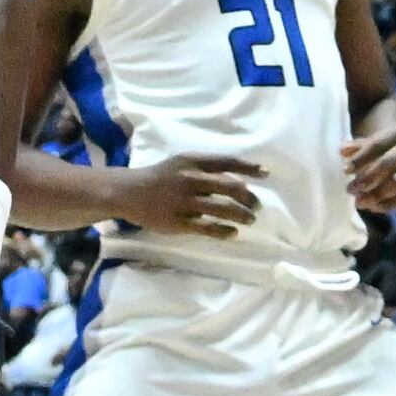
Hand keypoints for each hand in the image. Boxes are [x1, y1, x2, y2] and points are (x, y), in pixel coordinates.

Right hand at [119, 154, 265, 237]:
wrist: (129, 192)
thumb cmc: (161, 177)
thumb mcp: (182, 164)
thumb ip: (206, 169)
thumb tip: (237, 179)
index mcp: (193, 162)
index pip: (228, 162)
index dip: (249, 167)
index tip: (265, 174)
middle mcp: (191, 179)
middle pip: (231, 187)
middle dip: (248, 198)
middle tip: (256, 206)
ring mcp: (185, 201)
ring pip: (223, 209)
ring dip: (241, 215)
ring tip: (249, 220)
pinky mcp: (179, 221)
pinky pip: (208, 228)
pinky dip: (224, 231)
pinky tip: (233, 233)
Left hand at [343, 130, 395, 213]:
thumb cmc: (380, 150)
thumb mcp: (367, 145)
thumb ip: (355, 148)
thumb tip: (343, 151)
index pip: (376, 145)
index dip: (360, 158)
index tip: (345, 170)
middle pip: (386, 163)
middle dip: (366, 177)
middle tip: (350, 188)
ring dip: (375, 193)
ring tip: (359, 200)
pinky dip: (387, 204)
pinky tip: (372, 207)